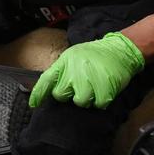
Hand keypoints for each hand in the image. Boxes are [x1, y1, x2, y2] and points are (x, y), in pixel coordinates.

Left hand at [29, 32, 144, 108]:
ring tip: (94, 87)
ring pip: (80, 102)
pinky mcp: (103, 88)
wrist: (119, 49)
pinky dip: (101, 100)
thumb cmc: (94, 55)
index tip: (34, 104)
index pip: (46, 80)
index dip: (38, 94)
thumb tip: (49, 89)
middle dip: (70, 94)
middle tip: (81, 86)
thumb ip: (61, 71)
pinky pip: (98, 104)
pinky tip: (104, 89)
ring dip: (87, 98)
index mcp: (65, 61)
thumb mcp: (73, 56)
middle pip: (61, 95)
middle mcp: (74, 70)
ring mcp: (88, 79)